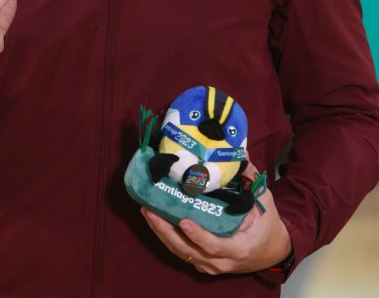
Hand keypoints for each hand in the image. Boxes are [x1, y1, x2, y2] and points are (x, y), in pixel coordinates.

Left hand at [141, 161, 291, 274]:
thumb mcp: (264, 201)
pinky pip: (182, 252)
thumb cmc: (267, 225)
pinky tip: (155, 221)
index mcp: (239, 248)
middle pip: (189, 251)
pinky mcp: (203, 262)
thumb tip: (240, 153)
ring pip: (182, 253)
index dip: (198, 236)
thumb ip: (252, 179)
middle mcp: (222, 261)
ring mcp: (211, 265)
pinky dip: (167, 238)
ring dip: (162, 234)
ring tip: (146, 212)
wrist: (272, 250)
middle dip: (167, 232)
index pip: (215, 246)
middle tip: (149, 211)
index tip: (183, 221)